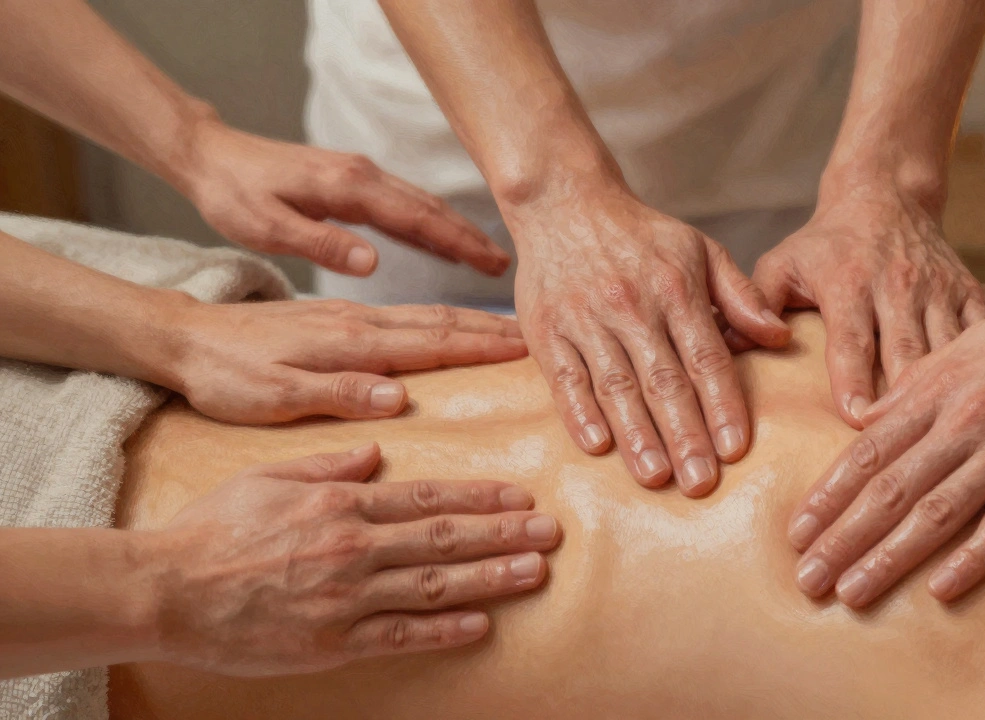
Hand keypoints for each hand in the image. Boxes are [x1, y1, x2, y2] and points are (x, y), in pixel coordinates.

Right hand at [151, 443, 559, 675]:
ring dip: (490, 577)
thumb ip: (329, 462)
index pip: (427, 496)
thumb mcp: (270, 475)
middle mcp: (353, 547)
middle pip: (444, 537)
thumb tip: (377, 449)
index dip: (480, 495)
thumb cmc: (213, 528)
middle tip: (551, 530)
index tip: (520, 494)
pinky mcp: (332, 641)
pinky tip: (483, 624)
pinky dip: (444, 630)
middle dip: (503, 532)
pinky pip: (400, 635)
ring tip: (535, 571)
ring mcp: (346, 596)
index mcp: (341, 502)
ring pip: (434, 584)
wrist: (164, 589)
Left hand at [152, 296, 525, 423]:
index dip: (481, 346)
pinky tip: (448, 324)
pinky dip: (439, 317)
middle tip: (538, 337)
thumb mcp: (271, 396)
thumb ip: (335, 393)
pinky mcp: (337, 314)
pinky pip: (404, 313)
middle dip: (491, 327)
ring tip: (510, 327)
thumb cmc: (223, 374)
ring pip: (425, 311)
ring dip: (471, 318)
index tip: (527, 350)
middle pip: (439, 319)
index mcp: (348, 339)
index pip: (431, 340)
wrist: (183, 337)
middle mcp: (357, 319)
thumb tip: (397, 399)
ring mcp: (349, 312)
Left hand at [178, 119, 509, 276]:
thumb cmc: (233, 194)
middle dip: (470, 237)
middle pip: (430, 208)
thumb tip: (373, 262)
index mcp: (349, 187)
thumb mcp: (267, 226)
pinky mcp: (352, 182)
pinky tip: (441, 244)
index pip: (417, 218)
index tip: (492, 264)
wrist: (210, 156)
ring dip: (455, 231)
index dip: (458, 243)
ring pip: (420, 204)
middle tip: (505, 266)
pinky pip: (402, 204)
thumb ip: (321, 243)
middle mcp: (363, 175)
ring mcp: (360, 176)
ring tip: (486, 259)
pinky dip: (429, 224)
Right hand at [508, 188, 790, 495]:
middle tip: (701, 482)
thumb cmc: (640, 235)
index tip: (736, 449)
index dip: (722, 404)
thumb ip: (741, 295)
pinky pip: (565, 377)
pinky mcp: (546, 329)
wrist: (564, 201)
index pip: (706, 357)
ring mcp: (586, 319)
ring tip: (656, 478)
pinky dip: (579, 413)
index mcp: (676, 289)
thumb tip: (779, 338)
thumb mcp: (700, 249)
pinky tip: (598, 446)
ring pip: (617, 385)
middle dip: (685, 435)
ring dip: (637, 435)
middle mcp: (633, 306)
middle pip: (664, 380)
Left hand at [750, 186, 984, 424]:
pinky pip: (981, 335)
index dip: (854, 381)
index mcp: (849, 283)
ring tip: (947, 435)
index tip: (856, 420)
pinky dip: (983, 367)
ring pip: (948, 348)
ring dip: (948, 391)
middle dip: (906, 399)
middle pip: (906, 351)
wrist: (886, 195)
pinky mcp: (968, 292)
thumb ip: (754, 303)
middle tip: (902, 445)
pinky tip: (984, 404)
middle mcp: (897, 286)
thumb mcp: (782, 263)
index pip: (851, 340)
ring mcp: (938, 290)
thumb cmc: (825, 244)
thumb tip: (725, 342)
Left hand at [787, 289, 984, 606]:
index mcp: (935, 393)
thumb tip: (863, 419)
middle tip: (807, 578)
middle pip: (889, 490)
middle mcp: (963, 424)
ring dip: (889, 557)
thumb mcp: (960, 348)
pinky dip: (972, 558)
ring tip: (852, 592)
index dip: (828, 496)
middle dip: (842, 538)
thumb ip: (911, 388)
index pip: (866, 453)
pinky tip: (940, 590)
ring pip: (937, 513)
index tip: (796, 532)